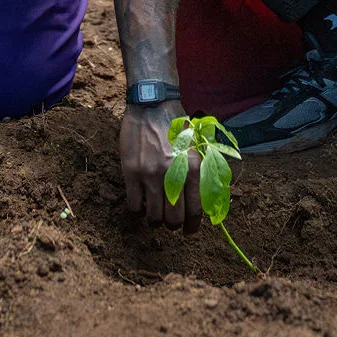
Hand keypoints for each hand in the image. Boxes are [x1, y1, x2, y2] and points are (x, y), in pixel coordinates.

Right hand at [120, 102, 202, 232]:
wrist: (152, 105)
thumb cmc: (177, 126)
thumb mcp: (197, 147)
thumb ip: (201, 172)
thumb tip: (205, 200)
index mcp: (193, 168)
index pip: (195, 209)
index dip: (192, 226)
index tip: (189, 231)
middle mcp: (173, 174)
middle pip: (173, 218)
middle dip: (173, 226)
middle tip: (171, 225)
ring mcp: (150, 174)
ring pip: (153, 216)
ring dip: (155, 221)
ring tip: (155, 216)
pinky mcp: (131, 172)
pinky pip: (133, 206)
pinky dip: (137, 212)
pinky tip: (140, 206)